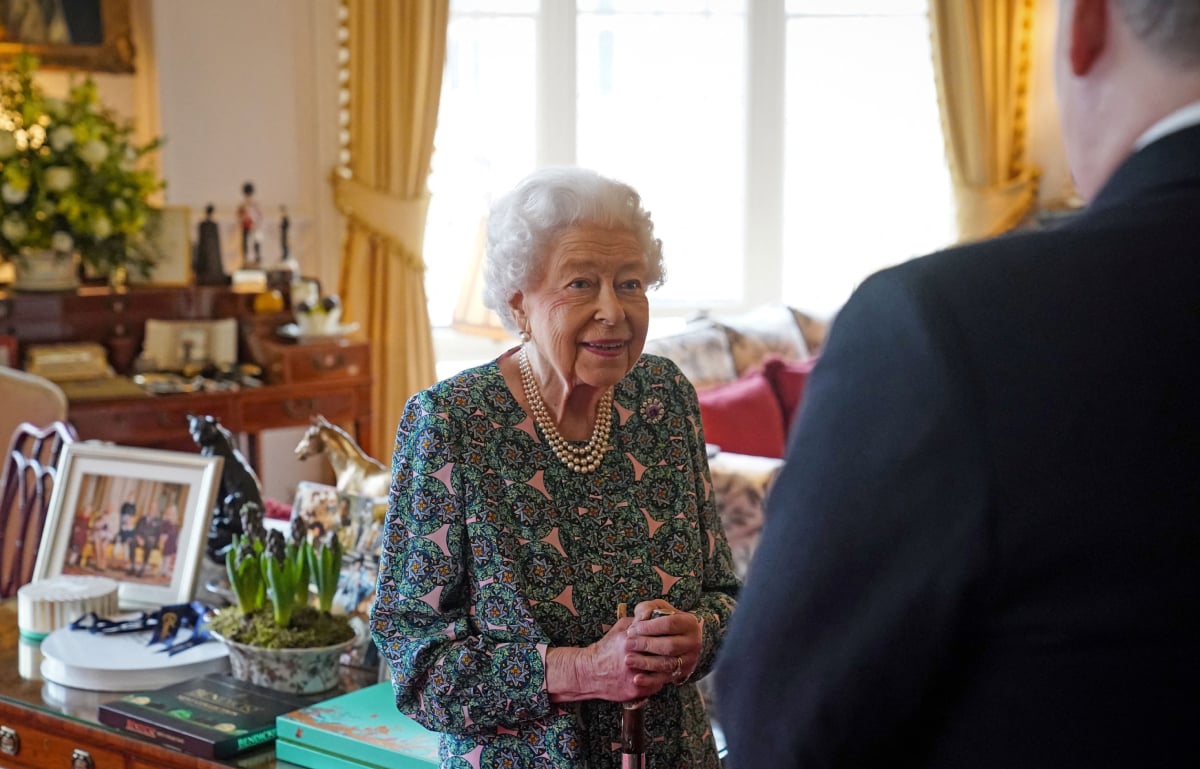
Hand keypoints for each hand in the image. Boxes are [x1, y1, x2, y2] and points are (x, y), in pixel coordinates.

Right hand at [547, 618, 673, 702]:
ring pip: (662, 672)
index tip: (674, 636)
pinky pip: (656, 685)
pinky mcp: (635, 690)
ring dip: (669, 668)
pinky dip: (660, 680)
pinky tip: (660, 674)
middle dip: (672, 653)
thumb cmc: (606, 648)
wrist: (589, 672)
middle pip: (663, 656)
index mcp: (630, 641)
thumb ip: (637, 621)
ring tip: (672, 662)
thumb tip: (655, 614)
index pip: (658, 638)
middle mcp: (632, 659)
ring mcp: (634, 676)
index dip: (668, 637)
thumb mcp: (619, 628)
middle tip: (678, 650)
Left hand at [624, 600, 703, 683]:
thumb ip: (648, 609)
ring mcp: (689, 659)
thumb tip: (641, 618)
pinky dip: (650, 680)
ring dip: (646, 663)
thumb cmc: (664, 620)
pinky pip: (665, 678)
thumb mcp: (658, 609)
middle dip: (646, 645)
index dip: (649, 627)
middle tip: (628, 644)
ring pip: (667, 664)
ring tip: (628, 659)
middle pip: (669, 645)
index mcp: (689, 623)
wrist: (680, 638)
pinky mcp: (682, 673)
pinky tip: (636, 679)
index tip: (632, 629)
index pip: (669, 624)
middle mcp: (693, 642)